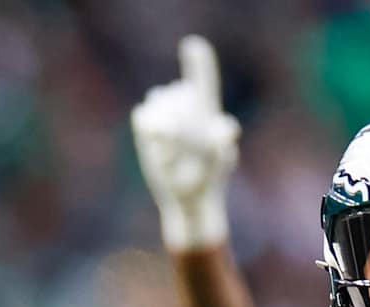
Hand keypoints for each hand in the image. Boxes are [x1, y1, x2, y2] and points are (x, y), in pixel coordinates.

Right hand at [130, 34, 239, 250]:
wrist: (187, 198)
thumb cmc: (210, 181)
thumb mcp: (220, 167)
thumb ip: (222, 146)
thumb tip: (225, 128)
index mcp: (208, 112)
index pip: (204, 81)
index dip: (199, 63)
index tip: (193, 45)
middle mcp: (186, 108)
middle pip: (180, 93)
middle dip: (180, 110)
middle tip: (180, 136)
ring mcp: (164, 116)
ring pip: (160, 100)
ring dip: (165, 119)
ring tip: (172, 151)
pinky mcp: (147, 129)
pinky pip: (143, 116)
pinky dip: (150, 129)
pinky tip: (159, 150)